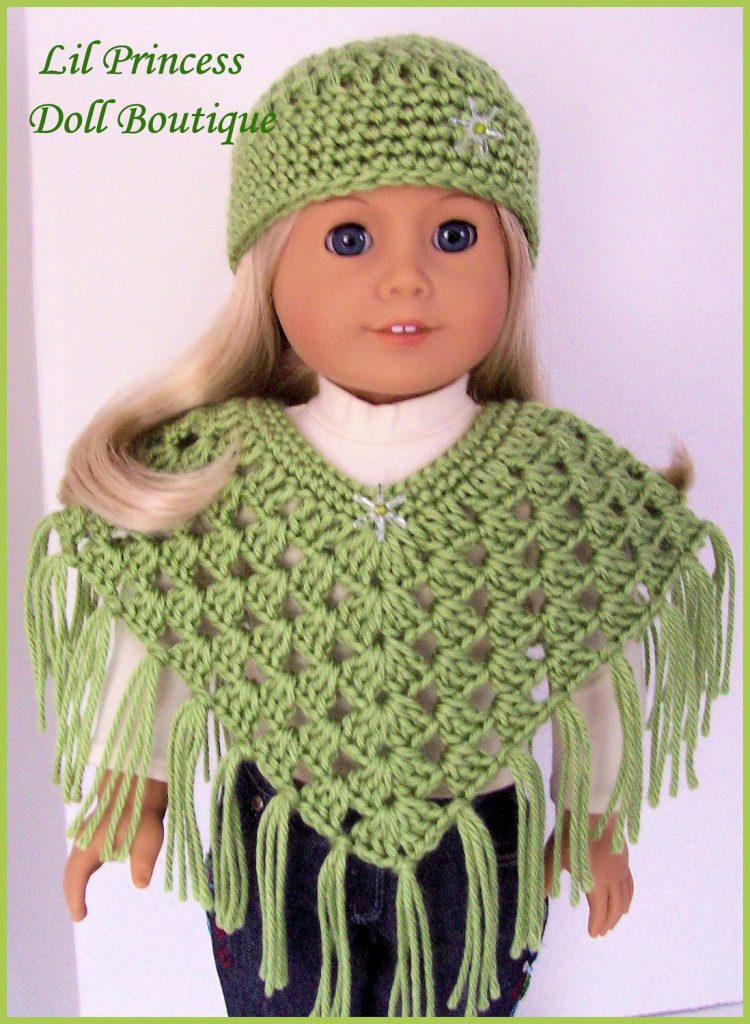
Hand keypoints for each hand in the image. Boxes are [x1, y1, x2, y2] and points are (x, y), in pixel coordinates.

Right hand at [62, 770, 167, 921]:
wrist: (140, 777)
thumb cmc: (144, 808)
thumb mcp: (148, 836)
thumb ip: (143, 861)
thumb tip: (141, 884)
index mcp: (90, 845)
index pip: (75, 878)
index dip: (75, 898)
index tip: (80, 916)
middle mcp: (84, 838)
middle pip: (71, 870)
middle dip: (73, 891)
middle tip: (79, 911)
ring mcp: (88, 830)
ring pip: (76, 859)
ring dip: (77, 878)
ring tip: (81, 897)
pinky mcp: (96, 824)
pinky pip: (84, 850)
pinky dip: (84, 865)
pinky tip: (95, 866)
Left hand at [543, 809, 633, 936]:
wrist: (592, 809)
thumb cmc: (571, 834)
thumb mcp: (552, 857)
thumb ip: (545, 878)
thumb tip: (536, 897)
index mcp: (596, 884)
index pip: (599, 911)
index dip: (597, 924)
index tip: (592, 934)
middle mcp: (612, 880)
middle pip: (615, 907)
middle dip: (609, 921)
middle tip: (602, 931)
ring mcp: (620, 868)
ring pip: (625, 897)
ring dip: (620, 911)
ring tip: (616, 918)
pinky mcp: (624, 857)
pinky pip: (630, 883)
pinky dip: (629, 896)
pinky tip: (625, 896)